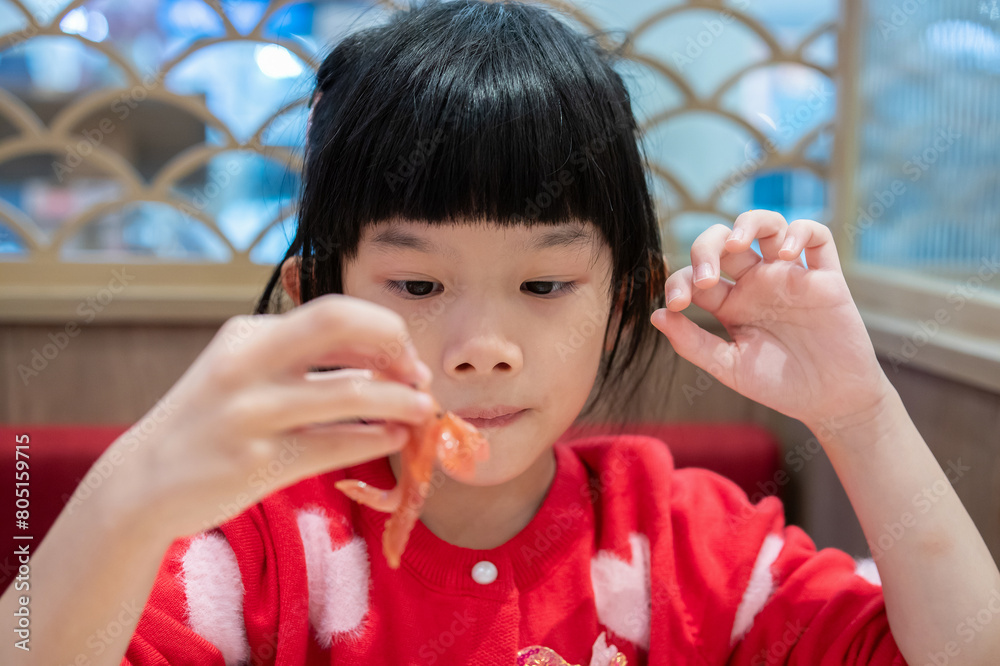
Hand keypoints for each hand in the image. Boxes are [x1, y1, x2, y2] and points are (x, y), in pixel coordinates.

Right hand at [107, 293, 437, 538]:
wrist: (143, 483)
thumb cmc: (208, 425)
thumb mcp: (244, 376)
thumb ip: (303, 366)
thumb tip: (383, 369)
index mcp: (248, 334)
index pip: (334, 312)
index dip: (383, 330)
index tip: (406, 356)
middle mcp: (246, 363)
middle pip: (337, 322)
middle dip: (393, 345)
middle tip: (419, 376)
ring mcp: (249, 412)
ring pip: (349, 393)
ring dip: (399, 401)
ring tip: (423, 412)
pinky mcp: (255, 461)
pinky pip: (334, 445)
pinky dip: (374, 440)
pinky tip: (393, 440)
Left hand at [650, 210, 892, 429]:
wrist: (830, 401)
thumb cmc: (778, 385)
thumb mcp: (729, 368)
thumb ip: (692, 343)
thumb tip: (655, 314)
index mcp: (729, 304)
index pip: (695, 275)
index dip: (679, 281)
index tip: (677, 304)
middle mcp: (756, 283)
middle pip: (724, 241)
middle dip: (707, 247)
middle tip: (707, 277)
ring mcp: (789, 276)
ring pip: (768, 226)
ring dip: (750, 222)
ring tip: (739, 244)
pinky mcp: (825, 278)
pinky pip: (817, 237)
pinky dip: (800, 233)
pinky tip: (785, 255)